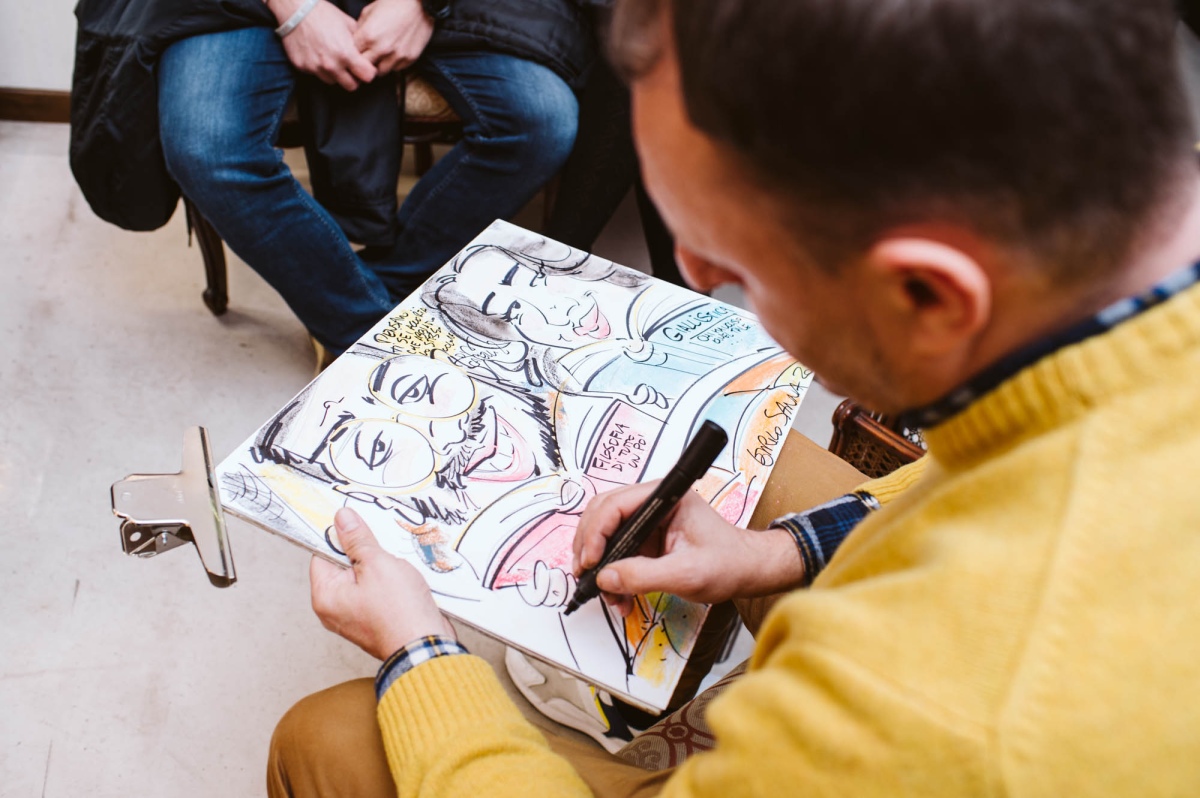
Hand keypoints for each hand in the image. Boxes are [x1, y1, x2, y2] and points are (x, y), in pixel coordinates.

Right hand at [270, 0, 377, 90]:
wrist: (296, 10)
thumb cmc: (323, 14)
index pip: (367, 77)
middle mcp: (331, 65)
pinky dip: (319, 69)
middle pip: (351, 86)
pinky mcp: (303, 67)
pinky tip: (318, 55)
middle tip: (350, 68)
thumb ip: (359, 42)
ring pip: (333, 82)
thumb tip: (367, 52)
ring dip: (336, 75)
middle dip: (353, 78)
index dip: (368, 72)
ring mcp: (316, 68)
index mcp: (346, 54)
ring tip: (332, 59)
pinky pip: (316, 75)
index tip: (365, 68)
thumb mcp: (348, 24)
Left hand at [310, 507, 454, 659]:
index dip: (340, 535)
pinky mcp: (374, 619)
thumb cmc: (399, 613)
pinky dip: (389, 582)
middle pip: (344, 565)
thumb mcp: (377, 564)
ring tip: (396, 567)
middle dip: (365, 552)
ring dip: (381, 566)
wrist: (425, 646)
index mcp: (326, 595)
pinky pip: (377, 591)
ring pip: (364, 577)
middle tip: (382, 547)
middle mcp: (335, 609)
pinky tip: (404, 580)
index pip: (322, 553)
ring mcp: (355, 616)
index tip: (356, 523)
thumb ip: (358, 539)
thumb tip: (343, 519)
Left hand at [353, 0, 434, 73]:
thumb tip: (355, 41)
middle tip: (367, 56)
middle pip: (365, 68)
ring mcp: (396, 56)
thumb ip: (360, 29)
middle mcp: (381, 49)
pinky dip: (393, 63)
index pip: (353, 55)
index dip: (353, 53)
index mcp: (367, 35)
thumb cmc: (393, 3)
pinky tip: (394, 52)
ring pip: (380, 72)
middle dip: (364, 63)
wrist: (419, 3)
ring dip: (379, 65)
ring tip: (381, 56)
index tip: (357, 51)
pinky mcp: (409, 59)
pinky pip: (396, 68)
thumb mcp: (368, 11)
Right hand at [573, 482, 803, 614]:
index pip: (616, 504)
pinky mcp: (647, 539)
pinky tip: (619, 596)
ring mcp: (648, 520)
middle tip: (585, 576)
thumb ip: (644, 575)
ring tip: (608, 596)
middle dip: (589, 547)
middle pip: (602, 515)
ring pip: (606, 534)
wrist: (747, 571)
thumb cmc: (728, 564)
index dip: (596, 532)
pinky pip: (617, 551)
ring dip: (599, 564)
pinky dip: (612, 574)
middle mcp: (653, 503)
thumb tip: (605, 578)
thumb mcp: (686, 574)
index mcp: (666, 497)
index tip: (591, 562)